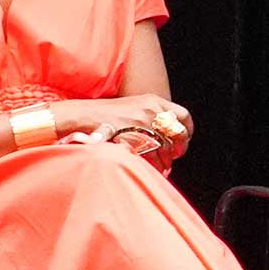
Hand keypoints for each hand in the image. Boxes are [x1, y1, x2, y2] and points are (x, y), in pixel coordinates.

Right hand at [59, 96, 188, 158]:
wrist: (81, 116)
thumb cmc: (105, 115)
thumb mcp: (133, 107)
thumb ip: (151, 116)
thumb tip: (168, 135)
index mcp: (153, 101)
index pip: (184, 115)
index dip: (187, 131)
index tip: (183, 140)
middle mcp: (151, 110)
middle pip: (178, 133)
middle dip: (180, 148)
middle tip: (175, 156)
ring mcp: (142, 123)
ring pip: (167, 148)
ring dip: (167, 160)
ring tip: (163, 166)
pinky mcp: (132, 136)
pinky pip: (153, 156)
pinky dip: (157, 165)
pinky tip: (154, 169)